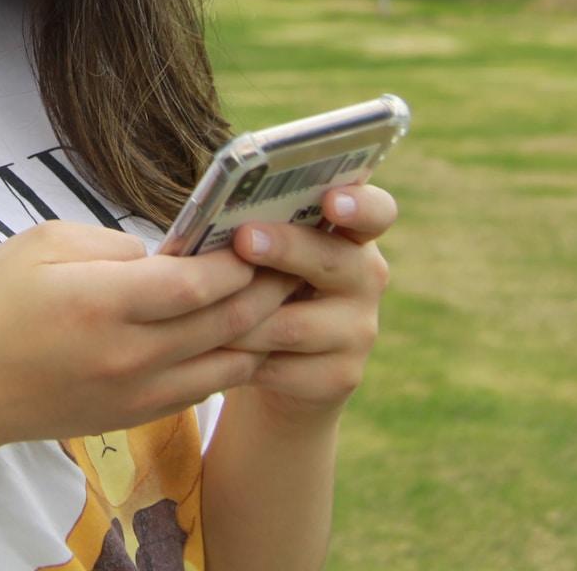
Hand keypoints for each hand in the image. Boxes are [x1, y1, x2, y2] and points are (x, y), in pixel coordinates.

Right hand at [0, 219, 298, 453]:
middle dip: (268, 288)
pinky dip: (233, 359)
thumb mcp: (40, 243)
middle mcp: (129, 355)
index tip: (261, 232)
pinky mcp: (134, 415)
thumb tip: (164, 254)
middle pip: (227, 322)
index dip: (239, 258)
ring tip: (282, 293)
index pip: (198, 283)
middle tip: (293, 257)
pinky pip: (204, 387)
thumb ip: (110, 242)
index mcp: (103, 304)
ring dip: (261, 328)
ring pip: (228, 362)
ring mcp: (136, 393)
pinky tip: (243, 333)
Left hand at [221, 183, 398, 418]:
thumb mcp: (267, 249)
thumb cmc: (262, 281)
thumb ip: (259, 226)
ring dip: (242, 315)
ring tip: (200, 304)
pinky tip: (210, 349)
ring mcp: (359, 331)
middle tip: (244, 239)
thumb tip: (216, 214)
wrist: (276, 360)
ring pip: (294, 325)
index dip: (359, 205)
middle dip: (284, 248)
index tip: (333, 201)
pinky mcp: (339, 376)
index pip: (376, 211)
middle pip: (330, 260)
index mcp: (351, 232)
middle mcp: (366, 278)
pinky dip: (240, 358)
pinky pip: (282, 367)